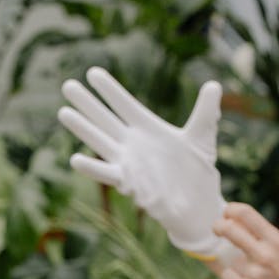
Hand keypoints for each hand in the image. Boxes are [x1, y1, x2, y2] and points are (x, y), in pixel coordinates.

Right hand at [58, 68, 240, 262]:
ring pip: (100, 142)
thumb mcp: (202, 137)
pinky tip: (75, 159)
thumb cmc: (197, 172)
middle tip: (67, 85)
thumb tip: (214, 85)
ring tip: (64, 112)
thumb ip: (205, 112)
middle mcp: (133, 144)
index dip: (110, 90)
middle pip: (105, 119)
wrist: (198, 205)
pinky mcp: (129, 183)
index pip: (124, 104)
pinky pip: (107, 174)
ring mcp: (129, 163)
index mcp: (148, 129)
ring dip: (83, 128)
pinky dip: (91, 168)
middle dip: (87, 103)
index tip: (93, 72)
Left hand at [212, 203, 278, 278]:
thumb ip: (263, 240)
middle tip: (216, 229)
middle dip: (218, 226)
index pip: (245, 214)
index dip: (229, 211)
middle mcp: (265, 254)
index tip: (225, 214)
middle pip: (228, 229)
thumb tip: (233, 223)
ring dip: (231, 263)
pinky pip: (227, 277)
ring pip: (225, 258)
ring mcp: (255, 274)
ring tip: (250, 276)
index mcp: (277, 241)